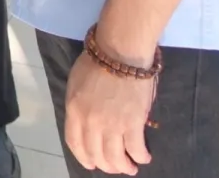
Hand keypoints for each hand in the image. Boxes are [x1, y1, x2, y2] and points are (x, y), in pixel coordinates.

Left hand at [64, 50, 156, 174]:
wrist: (120, 52)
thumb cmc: (97, 62)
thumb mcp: (76, 83)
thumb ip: (79, 106)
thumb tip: (86, 123)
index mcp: (74, 110)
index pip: (75, 143)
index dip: (83, 157)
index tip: (91, 163)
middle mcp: (90, 122)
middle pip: (96, 154)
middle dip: (105, 165)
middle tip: (114, 167)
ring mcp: (112, 125)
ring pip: (115, 158)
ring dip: (123, 167)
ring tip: (130, 168)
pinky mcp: (133, 124)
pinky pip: (136, 149)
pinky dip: (141, 157)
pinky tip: (144, 157)